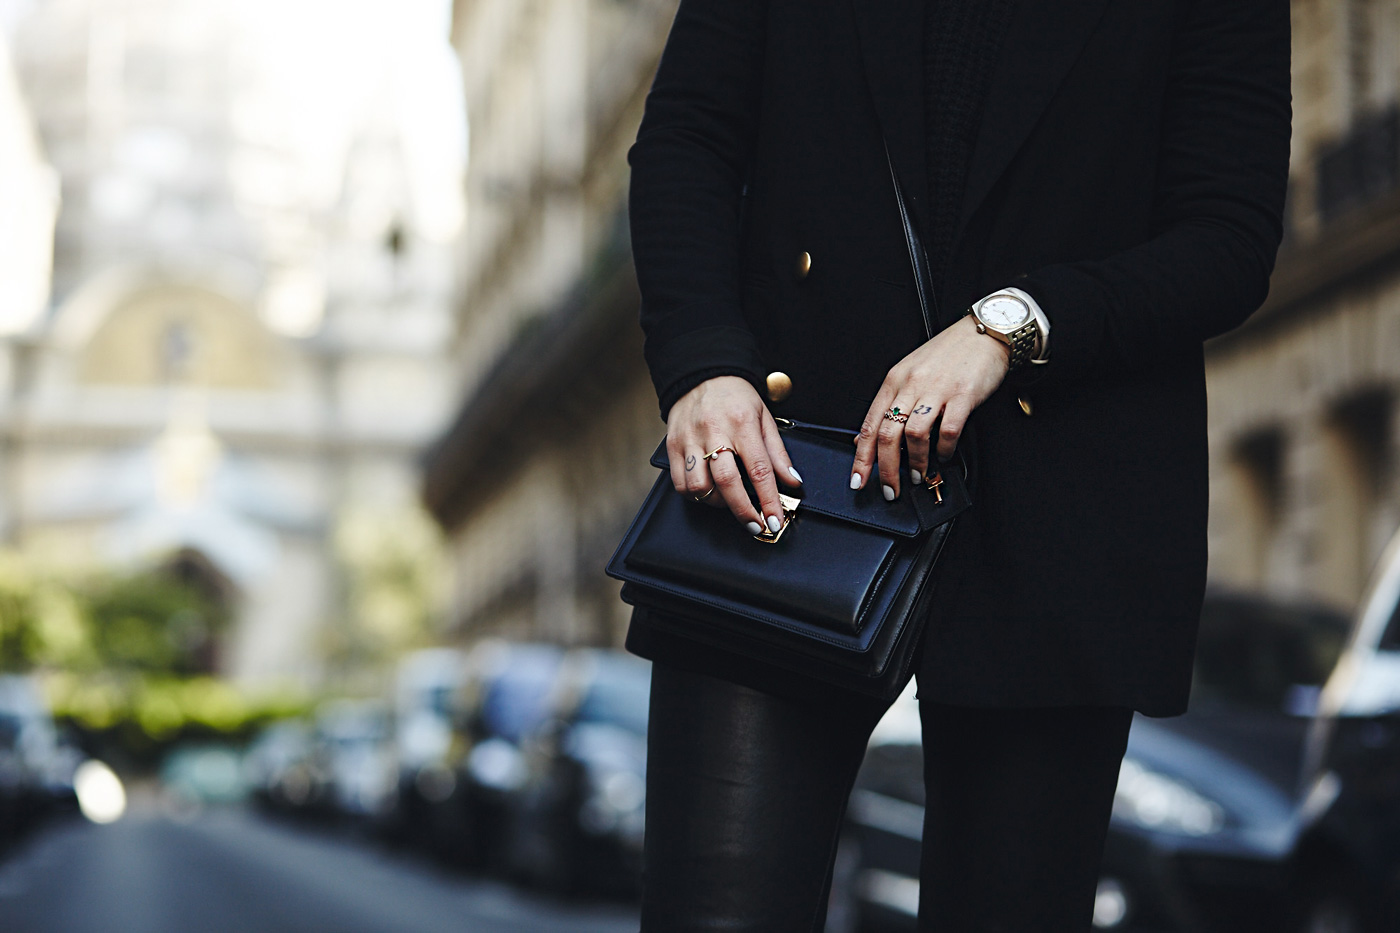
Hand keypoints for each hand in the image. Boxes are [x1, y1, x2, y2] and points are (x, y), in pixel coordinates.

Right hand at [666, 376, 802, 533]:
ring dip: (717, 503)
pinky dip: (695, 495)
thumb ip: (777, 452)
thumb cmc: (735, 397)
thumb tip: (792, 482)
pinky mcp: (672, 446)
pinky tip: (709, 491)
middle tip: (756, 525)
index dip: (769, 500)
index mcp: (742, 423)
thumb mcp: (764, 417)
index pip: (759, 470)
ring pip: (699, 487)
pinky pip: (680, 483)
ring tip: (729, 500)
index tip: (774, 520)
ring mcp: (690, 439)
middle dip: (744, 511)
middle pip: (727, 483)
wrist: (701, 374)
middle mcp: (714, 431)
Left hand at [852, 314, 1008, 498]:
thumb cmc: (948, 354)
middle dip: (886, 469)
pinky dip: (943, 450)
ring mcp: (937, 390)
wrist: (984, 332)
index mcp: (895, 380)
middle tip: (889, 489)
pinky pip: (948, 431)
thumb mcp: (910, 373)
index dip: (862, 457)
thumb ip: (890, 404)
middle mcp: (912, 384)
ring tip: (917, 476)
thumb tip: (866, 436)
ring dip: (914, 463)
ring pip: (914, 435)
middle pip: (888, 434)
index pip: (870, 425)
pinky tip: (943, 456)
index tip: (858, 479)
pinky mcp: (963, 395)